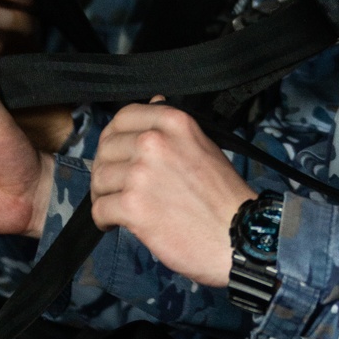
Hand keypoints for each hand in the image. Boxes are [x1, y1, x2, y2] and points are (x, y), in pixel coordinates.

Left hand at [91, 101, 255, 285]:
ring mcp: (141, 174)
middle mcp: (154, 142)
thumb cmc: (224, 196)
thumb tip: (154, 101)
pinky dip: (102, 218)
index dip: (114, 136)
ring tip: (116, 207)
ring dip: (103, 195)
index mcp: (174, 122)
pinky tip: (114, 223)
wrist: (239, 236)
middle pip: (107, 149)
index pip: (124, 117)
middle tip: (115, 187)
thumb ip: (173, 128)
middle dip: (107, 169)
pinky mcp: (133, 206)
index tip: (117, 153)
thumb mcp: (204, 145)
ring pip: (99, 178)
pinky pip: (99, 208)